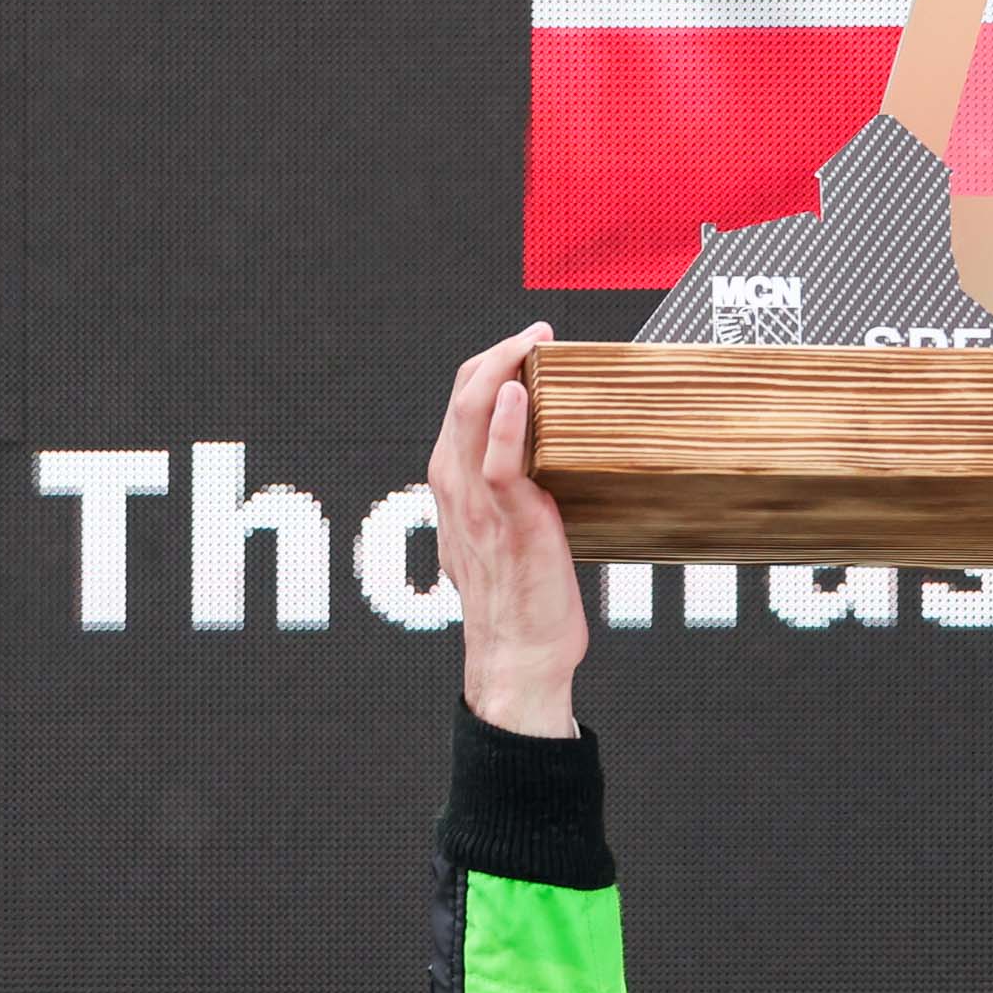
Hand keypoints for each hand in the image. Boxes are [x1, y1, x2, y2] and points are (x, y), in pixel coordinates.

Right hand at [426, 322, 590, 737]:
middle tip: (538, 333)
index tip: (527, 346)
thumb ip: (505, 498)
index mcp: (449, 487)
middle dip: (497, 352)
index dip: (489, 366)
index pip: (458, 405)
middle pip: (460, 396)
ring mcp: (477, 505)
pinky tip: (520, 393)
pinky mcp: (509, 523)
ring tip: (536, 342)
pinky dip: (504, 423)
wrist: (518, 659)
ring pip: (470, 414)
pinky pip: (498, 464)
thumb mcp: (498, 538)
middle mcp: (453, 488)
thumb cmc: (519, 605)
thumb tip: (542, 469)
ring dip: (503, 366)